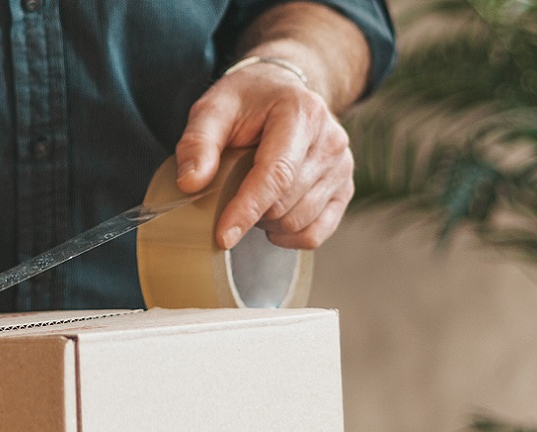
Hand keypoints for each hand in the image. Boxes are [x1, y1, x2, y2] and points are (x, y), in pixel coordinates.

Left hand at [175, 59, 354, 249]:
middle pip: (285, 203)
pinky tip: (272, 220)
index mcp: (301, 114)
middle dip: (251, 211)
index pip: (276, 174)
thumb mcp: (214, 108)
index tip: (223, 236)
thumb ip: (198, 142)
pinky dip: (289, 236)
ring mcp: (342, 166)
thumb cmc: (248, 101)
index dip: (247, 208)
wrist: (285, 90)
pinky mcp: (346, 187)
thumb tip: (190, 185)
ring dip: (267, 223)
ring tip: (253, 197)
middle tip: (233, 189)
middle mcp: (331, 140)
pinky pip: (317, 232)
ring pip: (299, 221)